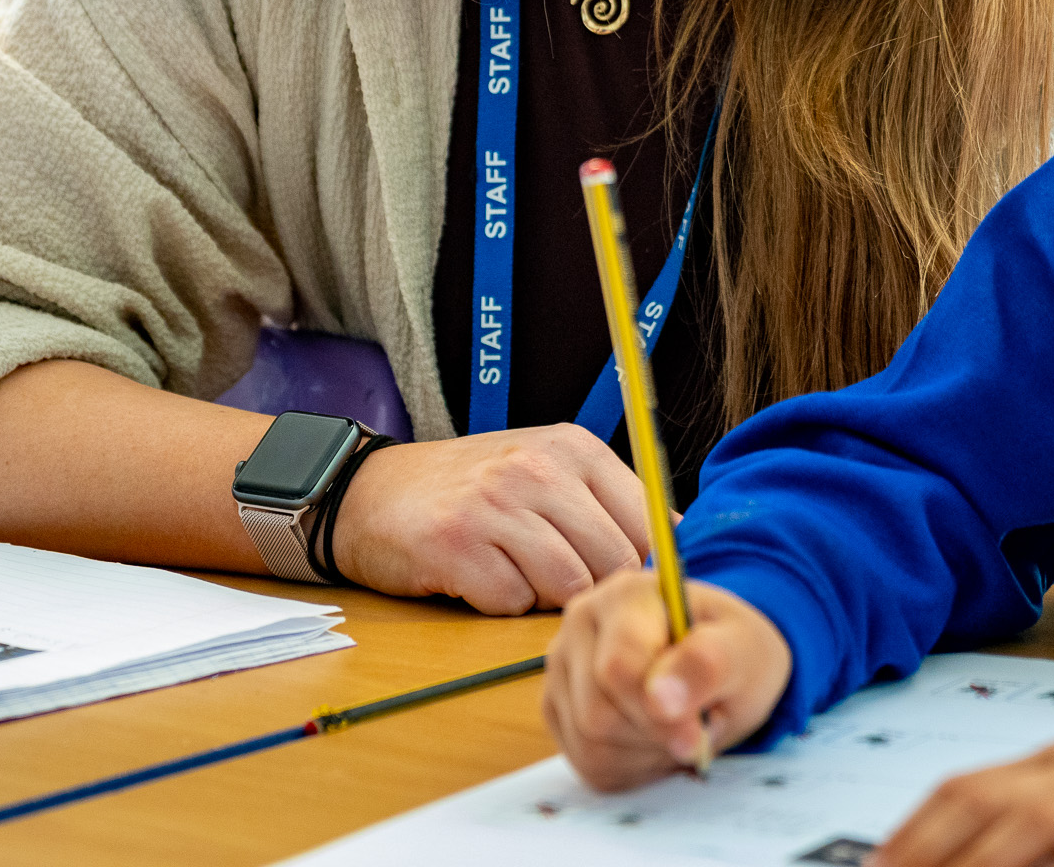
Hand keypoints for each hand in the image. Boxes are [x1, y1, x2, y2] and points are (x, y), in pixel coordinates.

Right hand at [332, 424, 652, 612]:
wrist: (374, 494)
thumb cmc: (474, 492)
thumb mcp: (547, 473)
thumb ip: (608, 505)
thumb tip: (678, 551)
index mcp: (575, 449)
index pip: (650, 523)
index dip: (644, 568)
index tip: (627, 586)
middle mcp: (539, 469)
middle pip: (614, 561)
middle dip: (595, 589)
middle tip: (558, 584)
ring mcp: (496, 505)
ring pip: (568, 586)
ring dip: (548, 599)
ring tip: (519, 576)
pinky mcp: (457, 545)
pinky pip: (513, 602)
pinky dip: (503, 605)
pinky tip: (481, 579)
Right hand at [546, 570, 793, 787]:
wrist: (721, 664)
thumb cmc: (732, 651)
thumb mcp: (744, 650)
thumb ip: (707, 664)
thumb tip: (662, 699)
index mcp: (625, 596)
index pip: (617, 668)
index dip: (657, 712)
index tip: (698, 734)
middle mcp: (581, 625)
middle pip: (597, 714)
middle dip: (656, 735)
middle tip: (699, 728)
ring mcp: (562, 668)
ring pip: (590, 744)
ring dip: (648, 754)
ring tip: (679, 729)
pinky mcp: (559, 709)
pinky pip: (587, 763)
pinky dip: (633, 768)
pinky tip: (657, 742)